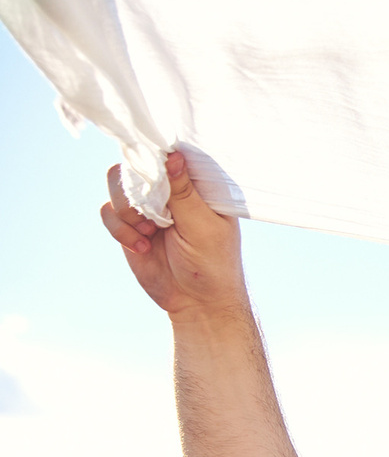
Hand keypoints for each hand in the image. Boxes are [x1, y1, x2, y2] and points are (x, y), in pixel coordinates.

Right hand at [99, 151, 248, 322]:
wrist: (197, 302)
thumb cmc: (212, 264)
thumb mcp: (203, 227)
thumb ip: (184, 192)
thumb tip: (173, 155)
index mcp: (196, 186)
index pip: (171, 154)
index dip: (157, 155)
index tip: (152, 172)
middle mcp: (169, 190)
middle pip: (136, 163)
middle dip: (138, 189)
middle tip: (153, 217)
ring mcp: (148, 206)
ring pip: (117, 184)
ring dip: (127, 210)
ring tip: (148, 234)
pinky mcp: (128, 225)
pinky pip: (107, 211)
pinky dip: (119, 229)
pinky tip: (141, 247)